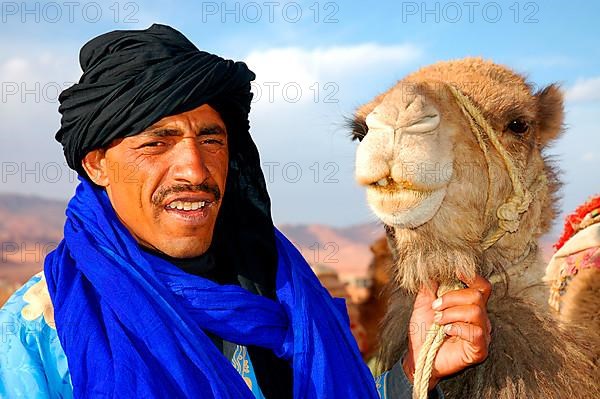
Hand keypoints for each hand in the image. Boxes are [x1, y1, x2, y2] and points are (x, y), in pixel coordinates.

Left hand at [402, 274, 491, 389]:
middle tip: (436, 307)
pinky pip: (476, 332)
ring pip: (475, 312)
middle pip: (477, 295)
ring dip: (451, 313)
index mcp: (469, 305)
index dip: (471, 276)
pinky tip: (446, 331)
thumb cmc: (423, 330)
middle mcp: (480, 318)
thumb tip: (431, 267)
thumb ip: (429, 286)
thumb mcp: (423, 304)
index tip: (454, 272)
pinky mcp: (479, 350)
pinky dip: (457, 328)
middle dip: (452, 297)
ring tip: (439, 321)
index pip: (481, 286)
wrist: (418, 355)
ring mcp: (482, 334)